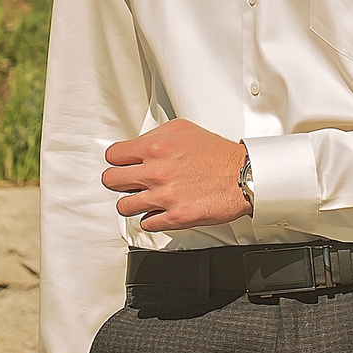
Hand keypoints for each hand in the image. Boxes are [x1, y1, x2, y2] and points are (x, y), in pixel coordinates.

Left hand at [103, 119, 251, 230]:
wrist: (242, 176)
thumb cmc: (217, 154)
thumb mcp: (182, 129)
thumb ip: (155, 136)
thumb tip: (137, 145)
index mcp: (155, 148)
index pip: (113, 155)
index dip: (117, 160)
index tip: (122, 164)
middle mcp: (155, 172)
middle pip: (111, 181)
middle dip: (119, 181)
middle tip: (129, 182)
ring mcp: (164, 197)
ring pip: (124, 206)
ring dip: (132, 203)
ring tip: (143, 199)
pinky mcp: (175, 217)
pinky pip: (146, 223)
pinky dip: (151, 218)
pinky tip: (159, 210)